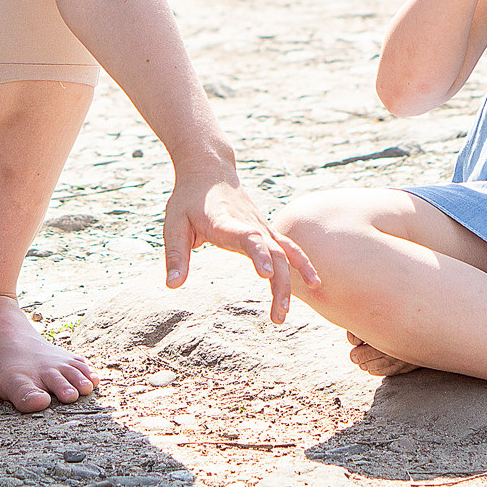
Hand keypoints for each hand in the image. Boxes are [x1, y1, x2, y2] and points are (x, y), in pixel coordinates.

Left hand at [162, 166, 319, 324]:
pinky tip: (314, 284)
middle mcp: (249, 224)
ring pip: (285, 253)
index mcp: (226, 222)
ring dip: (290, 282)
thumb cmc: (189, 199)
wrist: (209, 169)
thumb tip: (172, 286)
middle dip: (280, 284)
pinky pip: (289, 247)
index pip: (248, 238)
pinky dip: (302, 264)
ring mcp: (261, 226)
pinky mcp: (266, 230)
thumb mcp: (173, 224)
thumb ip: (175, 255)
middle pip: (273, 253)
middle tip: (277, 317)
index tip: (266, 275)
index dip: (259, 255)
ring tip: (285, 313)